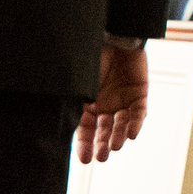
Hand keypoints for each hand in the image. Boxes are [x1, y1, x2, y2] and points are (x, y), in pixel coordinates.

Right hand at [76, 41, 147, 164]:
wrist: (115, 34)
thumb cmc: (92, 54)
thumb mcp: (78, 80)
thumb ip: (72, 99)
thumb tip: (53, 121)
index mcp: (87, 103)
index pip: (84, 129)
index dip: (84, 145)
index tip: (84, 160)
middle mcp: (104, 105)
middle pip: (103, 131)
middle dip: (101, 145)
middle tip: (100, 158)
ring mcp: (122, 100)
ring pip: (121, 125)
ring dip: (117, 137)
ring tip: (114, 147)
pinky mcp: (139, 94)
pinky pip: (139, 114)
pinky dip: (135, 124)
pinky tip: (131, 135)